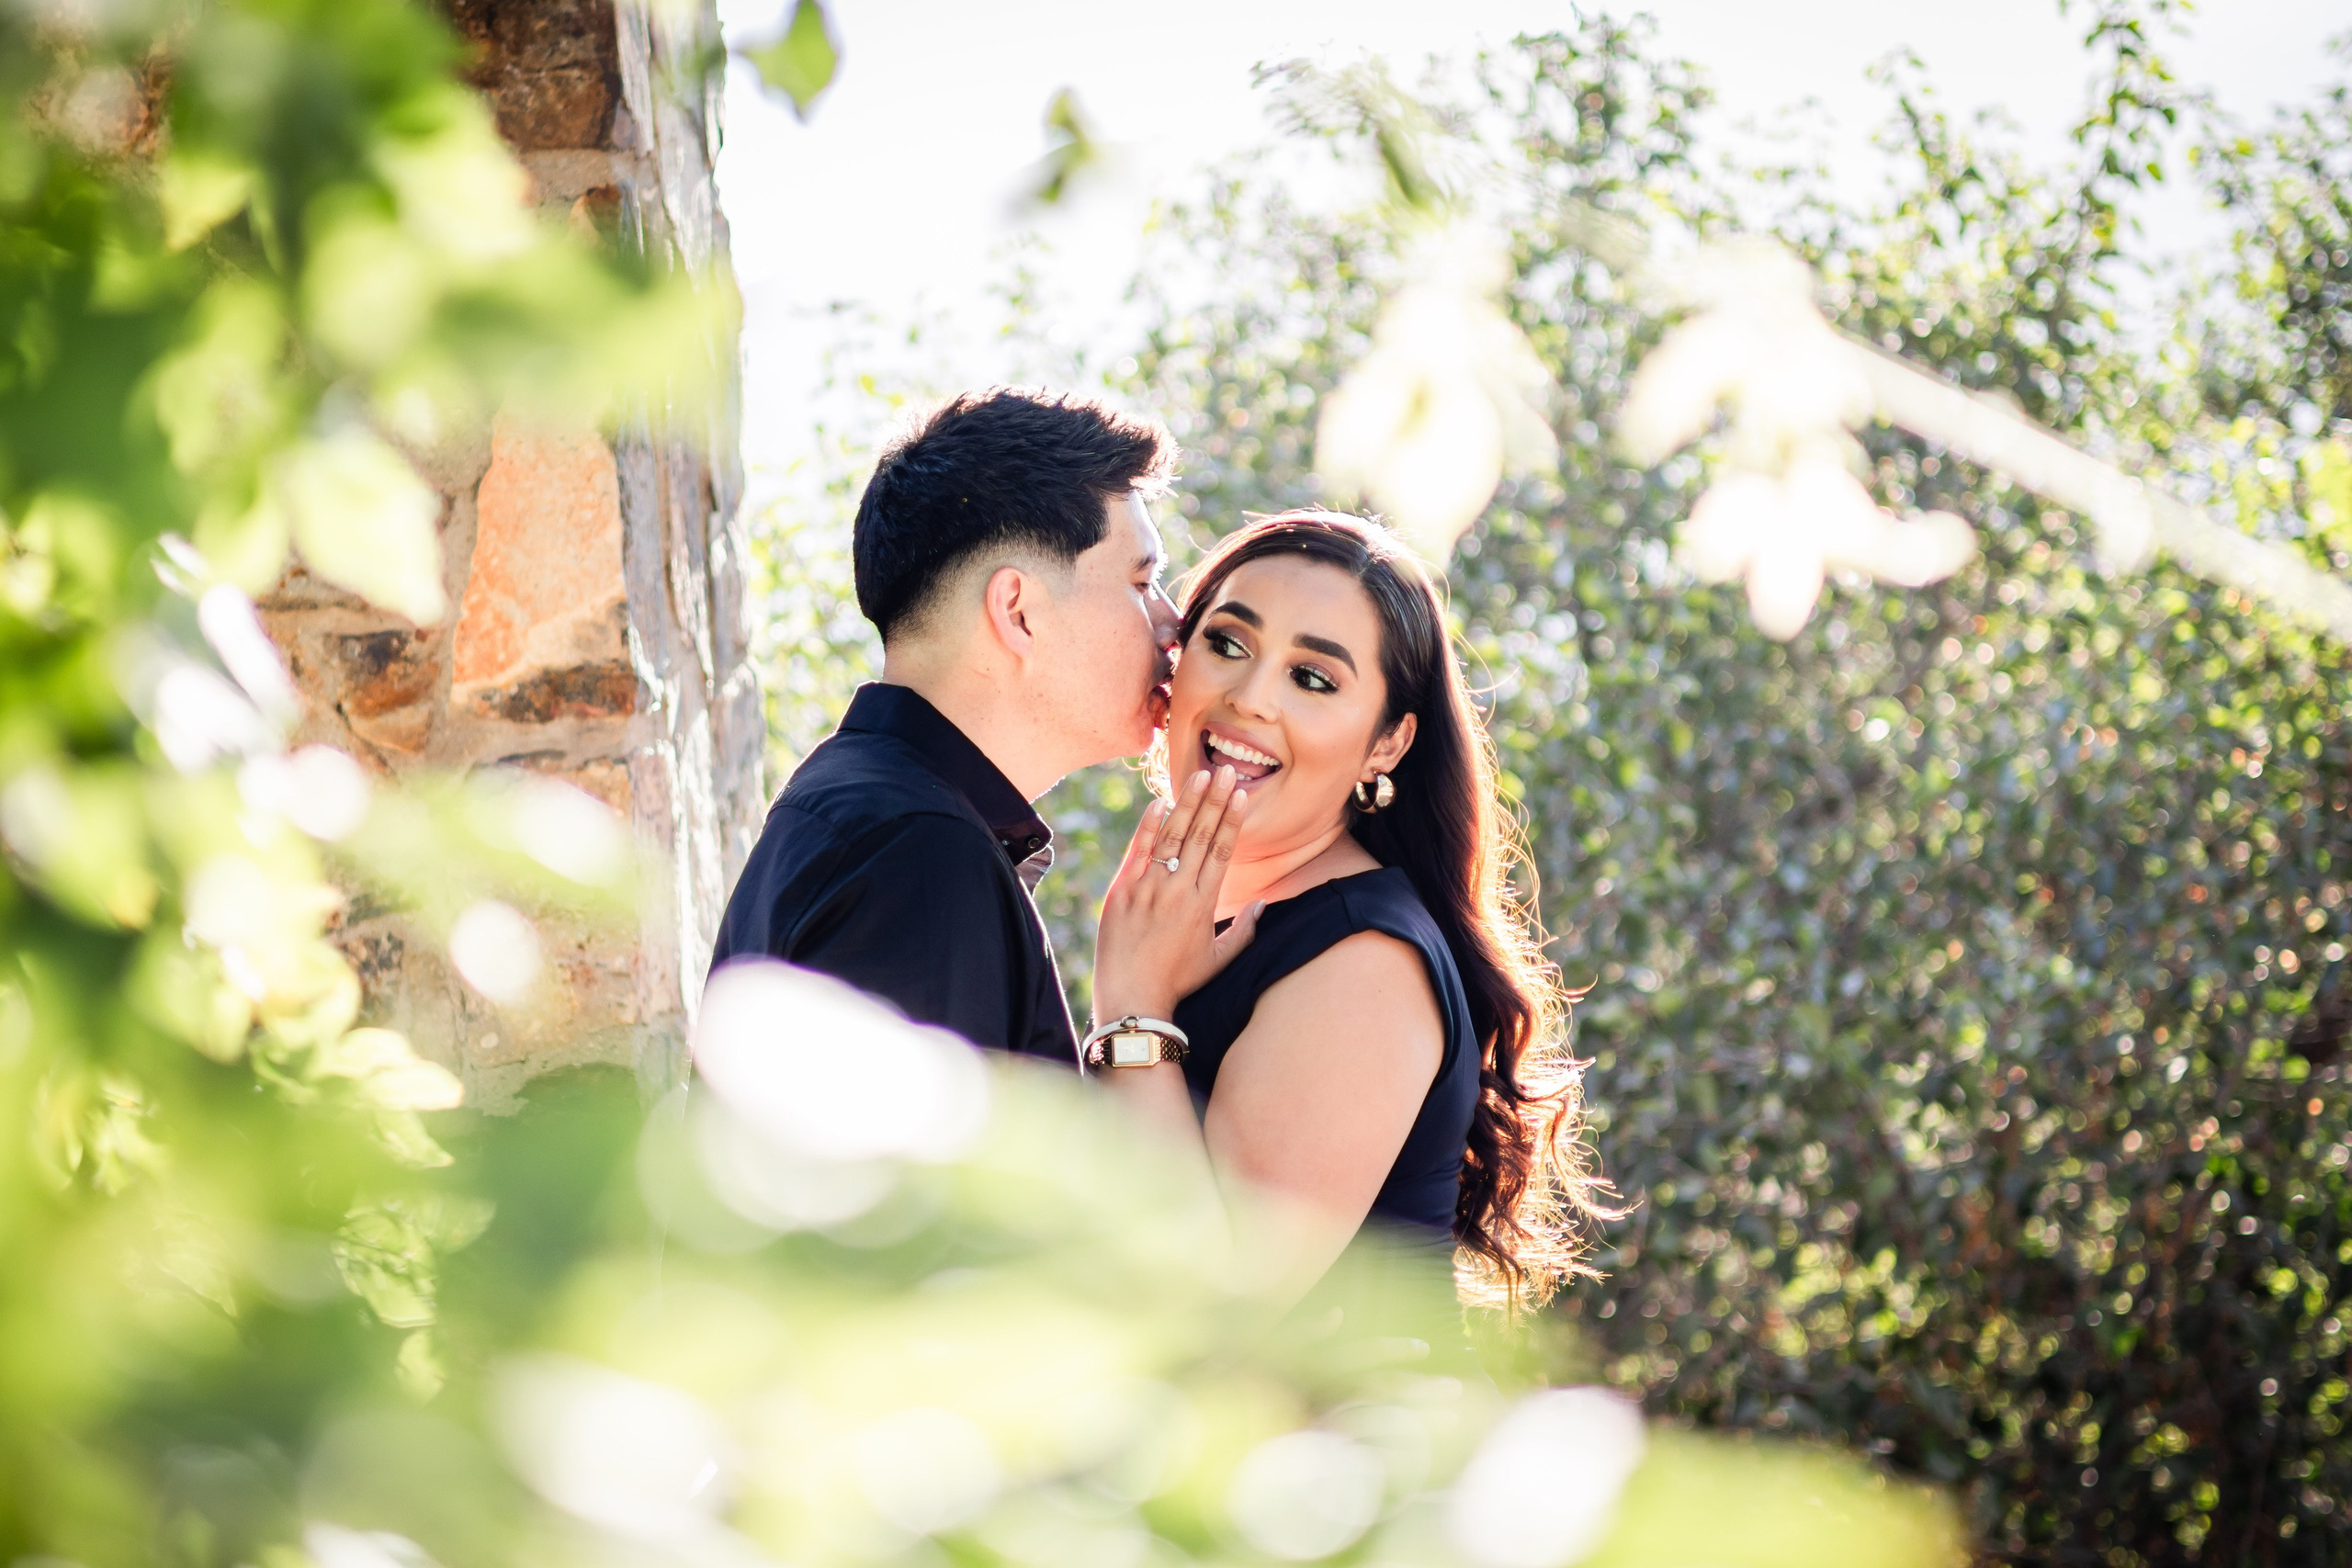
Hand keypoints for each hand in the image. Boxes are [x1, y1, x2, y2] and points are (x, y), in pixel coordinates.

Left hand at [1094, 765, 1264, 1021]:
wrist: (1132, 998)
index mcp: (1204, 903)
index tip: (1241, 795)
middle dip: (1215, 800)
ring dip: (1186, 803)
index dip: (1232, 820)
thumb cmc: (1178, 981)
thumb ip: (1245, 930)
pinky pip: (1137, 850)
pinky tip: (1159, 802)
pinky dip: (1148, 825)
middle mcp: (1178, 890)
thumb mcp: (1219, 958)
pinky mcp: (1121, 891)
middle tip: (1225, 770)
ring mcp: (1147, 888)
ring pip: (1171, 836)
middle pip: (1201, 835)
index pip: (1222, 850)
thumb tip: (1265, 904)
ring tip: (1199, 776)